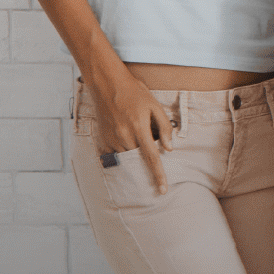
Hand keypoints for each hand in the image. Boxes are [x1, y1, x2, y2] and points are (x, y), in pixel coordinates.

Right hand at [88, 67, 174, 193]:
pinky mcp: (103, 138)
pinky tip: (127, 137)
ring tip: (138, 134)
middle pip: (139, 160)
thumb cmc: (135, 93)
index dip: (158, 175)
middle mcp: (124, 136)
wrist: (107, 84)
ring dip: (136, 155)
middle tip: (152, 154)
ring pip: (128, 158)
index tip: (163, 189)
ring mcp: (111, 138)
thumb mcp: (155, 106)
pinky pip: (116, 153)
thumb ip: (164, 127)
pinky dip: (125, 151)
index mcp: (139, 128)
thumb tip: (169, 149)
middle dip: (147, 163)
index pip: (152, 158)